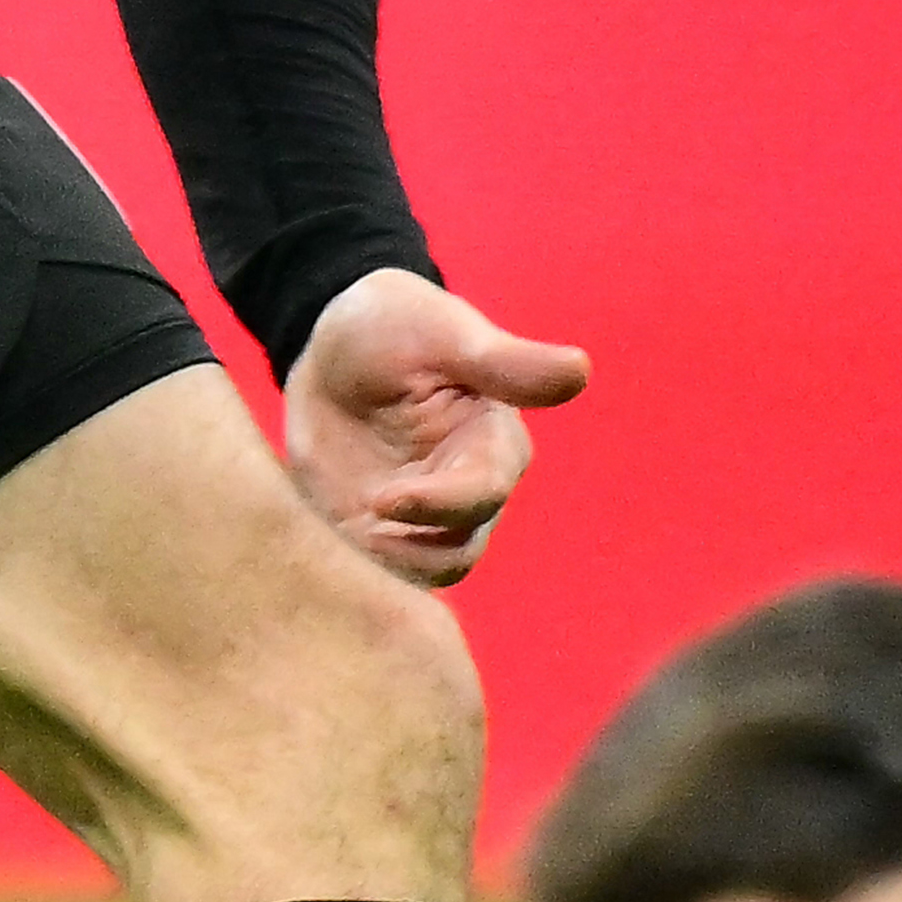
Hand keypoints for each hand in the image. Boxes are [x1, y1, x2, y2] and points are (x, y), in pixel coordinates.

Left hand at [286, 266, 586, 588]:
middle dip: (412, 546)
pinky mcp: (377, 535)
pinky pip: (378, 575)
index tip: (384, 498)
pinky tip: (321, 546)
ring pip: (424, 573)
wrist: (328, 349)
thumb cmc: (394, 326)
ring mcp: (422, 520)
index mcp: (491, 445)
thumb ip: (503, 362)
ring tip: (344, 538)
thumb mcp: (441, 333)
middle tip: (360, 520)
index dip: (439, 505)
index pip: (484, 494)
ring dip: (387, 568)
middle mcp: (466, 491)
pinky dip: (355, 573)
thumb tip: (580, 370)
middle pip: (459, 549)